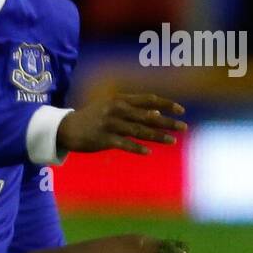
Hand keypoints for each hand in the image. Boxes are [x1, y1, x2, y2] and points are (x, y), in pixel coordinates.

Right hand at [56, 94, 186, 155]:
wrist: (67, 128)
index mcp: (120, 99)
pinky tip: (148, 152)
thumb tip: (157, 113)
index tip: (181, 110)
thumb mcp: (112, 108)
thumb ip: (133, 110)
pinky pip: (124, 144)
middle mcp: (116, 109)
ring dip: (157, 136)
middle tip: (184, 127)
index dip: (166, 104)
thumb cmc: (94, 117)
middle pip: (147, 115)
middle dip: (167, 121)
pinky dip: (136, 148)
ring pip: (138, 131)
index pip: (148, 99)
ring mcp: (110, 124)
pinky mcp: (103, 139)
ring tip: (172, 141)